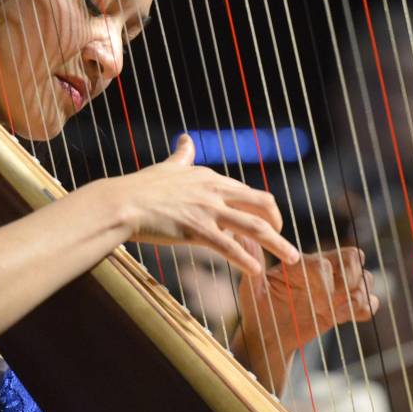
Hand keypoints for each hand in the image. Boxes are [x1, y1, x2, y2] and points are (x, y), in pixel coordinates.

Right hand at [102, 134, 299, 276]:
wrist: (121, 202)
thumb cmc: (141, 188)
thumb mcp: (168, 166)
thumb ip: (182, 156)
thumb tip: (186, 139)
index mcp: (211, 178)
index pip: (248, 193)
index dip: (262, 212)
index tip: (268, 226)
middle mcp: (215, 191)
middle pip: (262, 204)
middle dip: (279, 224)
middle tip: (285, 244)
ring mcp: (208, 210)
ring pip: (254, 227)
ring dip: (278, 244)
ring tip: (291, 258)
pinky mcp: (197, 229)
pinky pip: (229, 247)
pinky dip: (246, 261)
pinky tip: (256, 272)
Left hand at [233, 245, 380, 392]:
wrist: (267, 337)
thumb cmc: (257, 309)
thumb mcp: (251, 287)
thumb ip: (252, 261)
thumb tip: (241, 234)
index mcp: (304, 264)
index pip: (327, 259)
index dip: (326, 276)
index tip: (314, 294)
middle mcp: (324, 273)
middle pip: (355, 258)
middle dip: (352, 276)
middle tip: (336, 297)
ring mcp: (336, 291)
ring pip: (367, 279)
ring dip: (358, 295)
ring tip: (337, 311)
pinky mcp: (343, 309)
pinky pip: (369, 304)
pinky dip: (365, 309)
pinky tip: (345, 317)